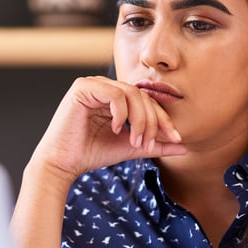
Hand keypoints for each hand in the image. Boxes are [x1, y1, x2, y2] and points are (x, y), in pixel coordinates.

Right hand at [29, 76, 186, 182]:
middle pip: (142, 96)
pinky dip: (121, 112)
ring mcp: (93, 84)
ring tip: (134, 141)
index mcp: (116, 98)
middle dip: (152, 121)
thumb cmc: (91, 154)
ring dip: (139, 120)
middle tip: (148, 144)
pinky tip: (117, 129)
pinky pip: (114, 93)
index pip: (147, 101)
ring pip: (131, 93)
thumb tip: (184, 147)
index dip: (164, 119)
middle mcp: (106, 87)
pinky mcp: (82, 87)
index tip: (176, 139)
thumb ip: (155, 144)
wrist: (63, 163)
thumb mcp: (131, 148)